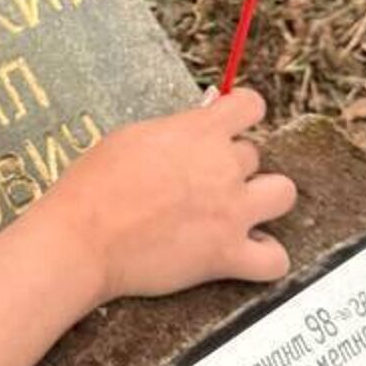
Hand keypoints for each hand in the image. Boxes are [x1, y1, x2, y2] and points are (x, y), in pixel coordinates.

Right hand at [38, 87, 296, 300]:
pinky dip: (266, 259)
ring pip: (283, 194)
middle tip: (201, 183)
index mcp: (199, 131)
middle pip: (255, 154)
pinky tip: (246, 254)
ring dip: (264, 201)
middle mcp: (223, 166)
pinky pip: (275, 260)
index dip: (242, 115)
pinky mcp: (226, 255)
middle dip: (232, 167)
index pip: (250, 105)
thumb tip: (201, 118)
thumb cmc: (93, 186)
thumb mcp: (131, 136)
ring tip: (237, 212)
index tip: (231, 127)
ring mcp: (230, 211)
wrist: (81, 238)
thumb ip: (176, 128)